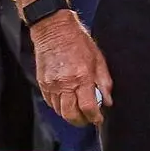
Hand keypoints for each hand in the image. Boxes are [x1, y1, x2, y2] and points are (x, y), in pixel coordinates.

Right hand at [30, 11, 111, 127]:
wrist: (54, 29)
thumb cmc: (78, 41)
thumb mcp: (99, 60)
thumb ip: (104, 83)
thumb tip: (107, 101)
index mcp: (81, 77)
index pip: (88, 107)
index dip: (95, 117)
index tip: (99, 119)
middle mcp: (64, 83)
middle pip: (71, 114)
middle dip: (81, 121)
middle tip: (88, 119)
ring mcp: (51, 84)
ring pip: (59, 111)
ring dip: (70, 115)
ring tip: (79, 111)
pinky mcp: (42, 83)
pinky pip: (50, 103)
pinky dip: (59, 107)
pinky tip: (67, 102)